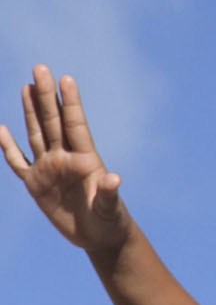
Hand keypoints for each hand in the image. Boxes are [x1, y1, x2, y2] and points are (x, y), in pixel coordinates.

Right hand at [1, 68, 129, 254]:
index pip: (75, 124)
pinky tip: (0, 129)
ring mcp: (49, 168)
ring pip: (36, 134)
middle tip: (40, 68)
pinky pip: (18, 161)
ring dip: (31, 111)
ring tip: (27, 86)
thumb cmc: (110, 220)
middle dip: (47, 96)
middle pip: (53, 122)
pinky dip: (7, 147)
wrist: (100, 237)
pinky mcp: (36, 184)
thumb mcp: (110, 208)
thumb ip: (109, 193)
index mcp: (86, 159)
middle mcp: (66, 158)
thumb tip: (114, 179)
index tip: (66, 78)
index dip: (71, 102)